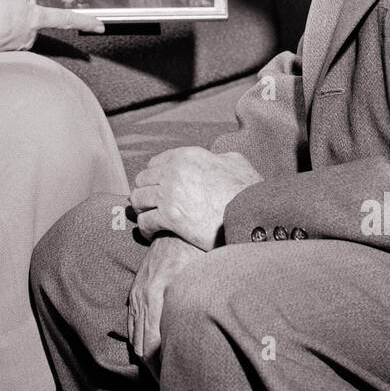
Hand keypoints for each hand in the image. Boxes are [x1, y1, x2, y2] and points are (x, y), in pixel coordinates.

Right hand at [0, 0, 102, 51]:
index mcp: (35, 17)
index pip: (66, 18)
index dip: (85, 21)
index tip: (100, 26)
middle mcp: (30, 34)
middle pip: (32, 17)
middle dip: (21, 9)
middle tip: (4, 4)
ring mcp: (18, 45)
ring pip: (17, 26)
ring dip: (7, 19)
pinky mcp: (5, 52)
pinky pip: (5, 35)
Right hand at [127, 236, 204, 376]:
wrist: (178, 226)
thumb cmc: (195, 250)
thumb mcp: (201, 279)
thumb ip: (196, 307)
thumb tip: (202, 339)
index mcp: (155, 298)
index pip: (151, 348)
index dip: (162, 369)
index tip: (174, 381)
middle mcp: (141, 299)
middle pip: (140, 347)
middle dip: (154, 369)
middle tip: (172, 383)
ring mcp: (136, 295)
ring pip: (135, 338)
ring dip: (147, 357)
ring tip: (165, 373)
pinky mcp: (137, 291)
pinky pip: (134, 324)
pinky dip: (142, 341)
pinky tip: (156, 350)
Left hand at [130, 147, 262, 250]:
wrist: (252, 213)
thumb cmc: (248, 190)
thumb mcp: (236, 162)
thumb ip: (220, 157)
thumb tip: (218, 158)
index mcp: (187, 156)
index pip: (155, 164)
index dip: (154, 178)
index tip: (156, 189)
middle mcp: (174, 171)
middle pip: (142, 181)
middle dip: (145, 194)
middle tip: (150, 207)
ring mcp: (169, 194)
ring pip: (137, 200)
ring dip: (142, 211)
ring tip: (150, 219)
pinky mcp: (170, 217)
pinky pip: (144, 222)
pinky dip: (146, 230)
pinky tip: (153, 234)